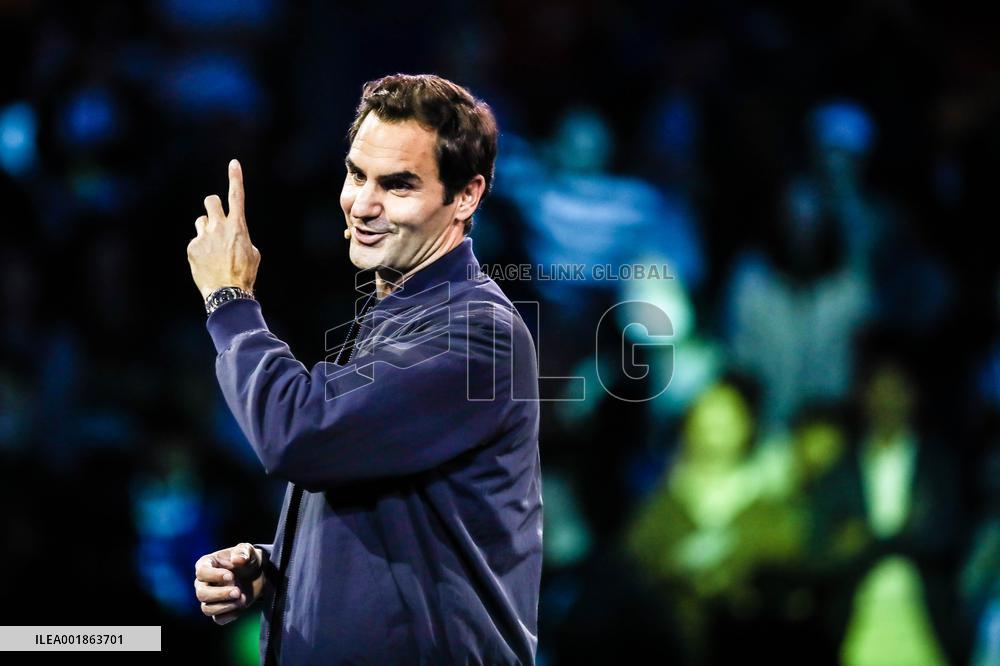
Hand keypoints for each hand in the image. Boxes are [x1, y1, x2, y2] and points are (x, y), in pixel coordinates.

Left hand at [187, 159, 260, 300]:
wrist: (227, 292)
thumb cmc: (244, 274)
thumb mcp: (253, 254)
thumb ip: (242, 238)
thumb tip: (234, 237)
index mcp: (238, 226)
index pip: (237, 196)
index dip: (235, 178)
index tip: (234, 163)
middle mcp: (219, 226)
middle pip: (210, 200)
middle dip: (212, 205)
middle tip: (215, 217)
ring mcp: (204, 236)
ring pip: (201, 221)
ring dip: (206, 230)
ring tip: (213, 249)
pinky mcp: (192, 247)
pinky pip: (196, 242)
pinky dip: (200, 250)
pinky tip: (207, 263)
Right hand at [193, 542, 267, 625]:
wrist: (257, 574)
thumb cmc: (247, 559)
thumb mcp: (248, 551)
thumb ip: (243, 552)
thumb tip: (237, 560)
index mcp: (206, 564)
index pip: (201, 572)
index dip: (214, 576)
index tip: (231, 576)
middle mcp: (203, 583)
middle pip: (201, 594)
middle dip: (220, 594)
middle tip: (238, 591)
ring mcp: (210, 598)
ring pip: (207, 609)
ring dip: (225, 606)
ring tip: (242, 598)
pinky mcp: (219, 610)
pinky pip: (218, 619)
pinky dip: (230, 615)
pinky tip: (241, 607)